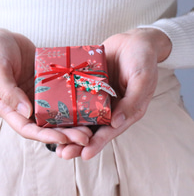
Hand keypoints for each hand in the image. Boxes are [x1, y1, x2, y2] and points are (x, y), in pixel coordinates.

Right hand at [0, 27, 91, 144]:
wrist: (2, 38)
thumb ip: (8, 91)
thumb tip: (26, 112)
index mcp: (9, 107)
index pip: (28, 128)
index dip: (46, 136)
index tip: (64, 140)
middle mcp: (25, 105)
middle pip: (46, 125)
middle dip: (65, 133)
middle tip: (85, 138)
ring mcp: (37, 95)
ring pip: (56, 114)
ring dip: (72, 122)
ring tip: (91, 126)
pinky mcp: (46, 85)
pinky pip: (60, 96)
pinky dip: (72, 102)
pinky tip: (87, 105)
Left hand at [56, 28, 171, 159]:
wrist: (132, 41)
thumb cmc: (142, 60)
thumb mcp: (142, 79)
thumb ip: (132, 101)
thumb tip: (117, 123)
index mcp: (126, 110)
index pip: (111, 131)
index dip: (98, 143)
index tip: (84, 155)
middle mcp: (110, 107)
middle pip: (93, 128)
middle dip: (78, 142)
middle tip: (62, 153)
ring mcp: (97, 97)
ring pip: (82, 116)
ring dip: (69, 128)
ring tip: (52, 140)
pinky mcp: (88, 86)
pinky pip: (77, 97)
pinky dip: (66, 106)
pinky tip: (52, 113)